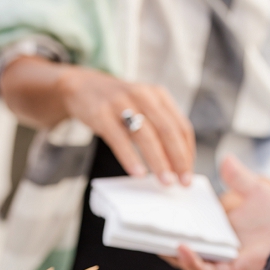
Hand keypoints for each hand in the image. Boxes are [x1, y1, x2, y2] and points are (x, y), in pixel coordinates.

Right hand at [57, 67, 194, 183]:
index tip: (188, 173)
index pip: (181, 125)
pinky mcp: (101, 114)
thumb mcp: (142, 107)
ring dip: (158, 161)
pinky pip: (119, 140)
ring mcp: (121, 103)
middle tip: (182, 182)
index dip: (187, 151)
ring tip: (165, 181)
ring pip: (146, 135)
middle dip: (178, 158)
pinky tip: (138, 173)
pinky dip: (130, 158)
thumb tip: (176, 163)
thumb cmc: (118, 104)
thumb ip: (158, 127)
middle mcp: (143, 96)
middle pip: (167, 130)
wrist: (82, 87)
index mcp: (158, 95)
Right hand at [160, 156, 269, 269]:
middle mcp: (214, 249)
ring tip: (156, 239)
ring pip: (187, 262)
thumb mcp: (253, 190)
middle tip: (142, 227)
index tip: (153, 210)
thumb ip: (238, 177)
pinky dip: (190, 260)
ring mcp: (219, 262)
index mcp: (215, 231)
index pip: (186, 228)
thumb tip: (225, 158)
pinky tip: (179, 247)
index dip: (169, 223)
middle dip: (161, 240)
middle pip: (180, 248)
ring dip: (171, 252)